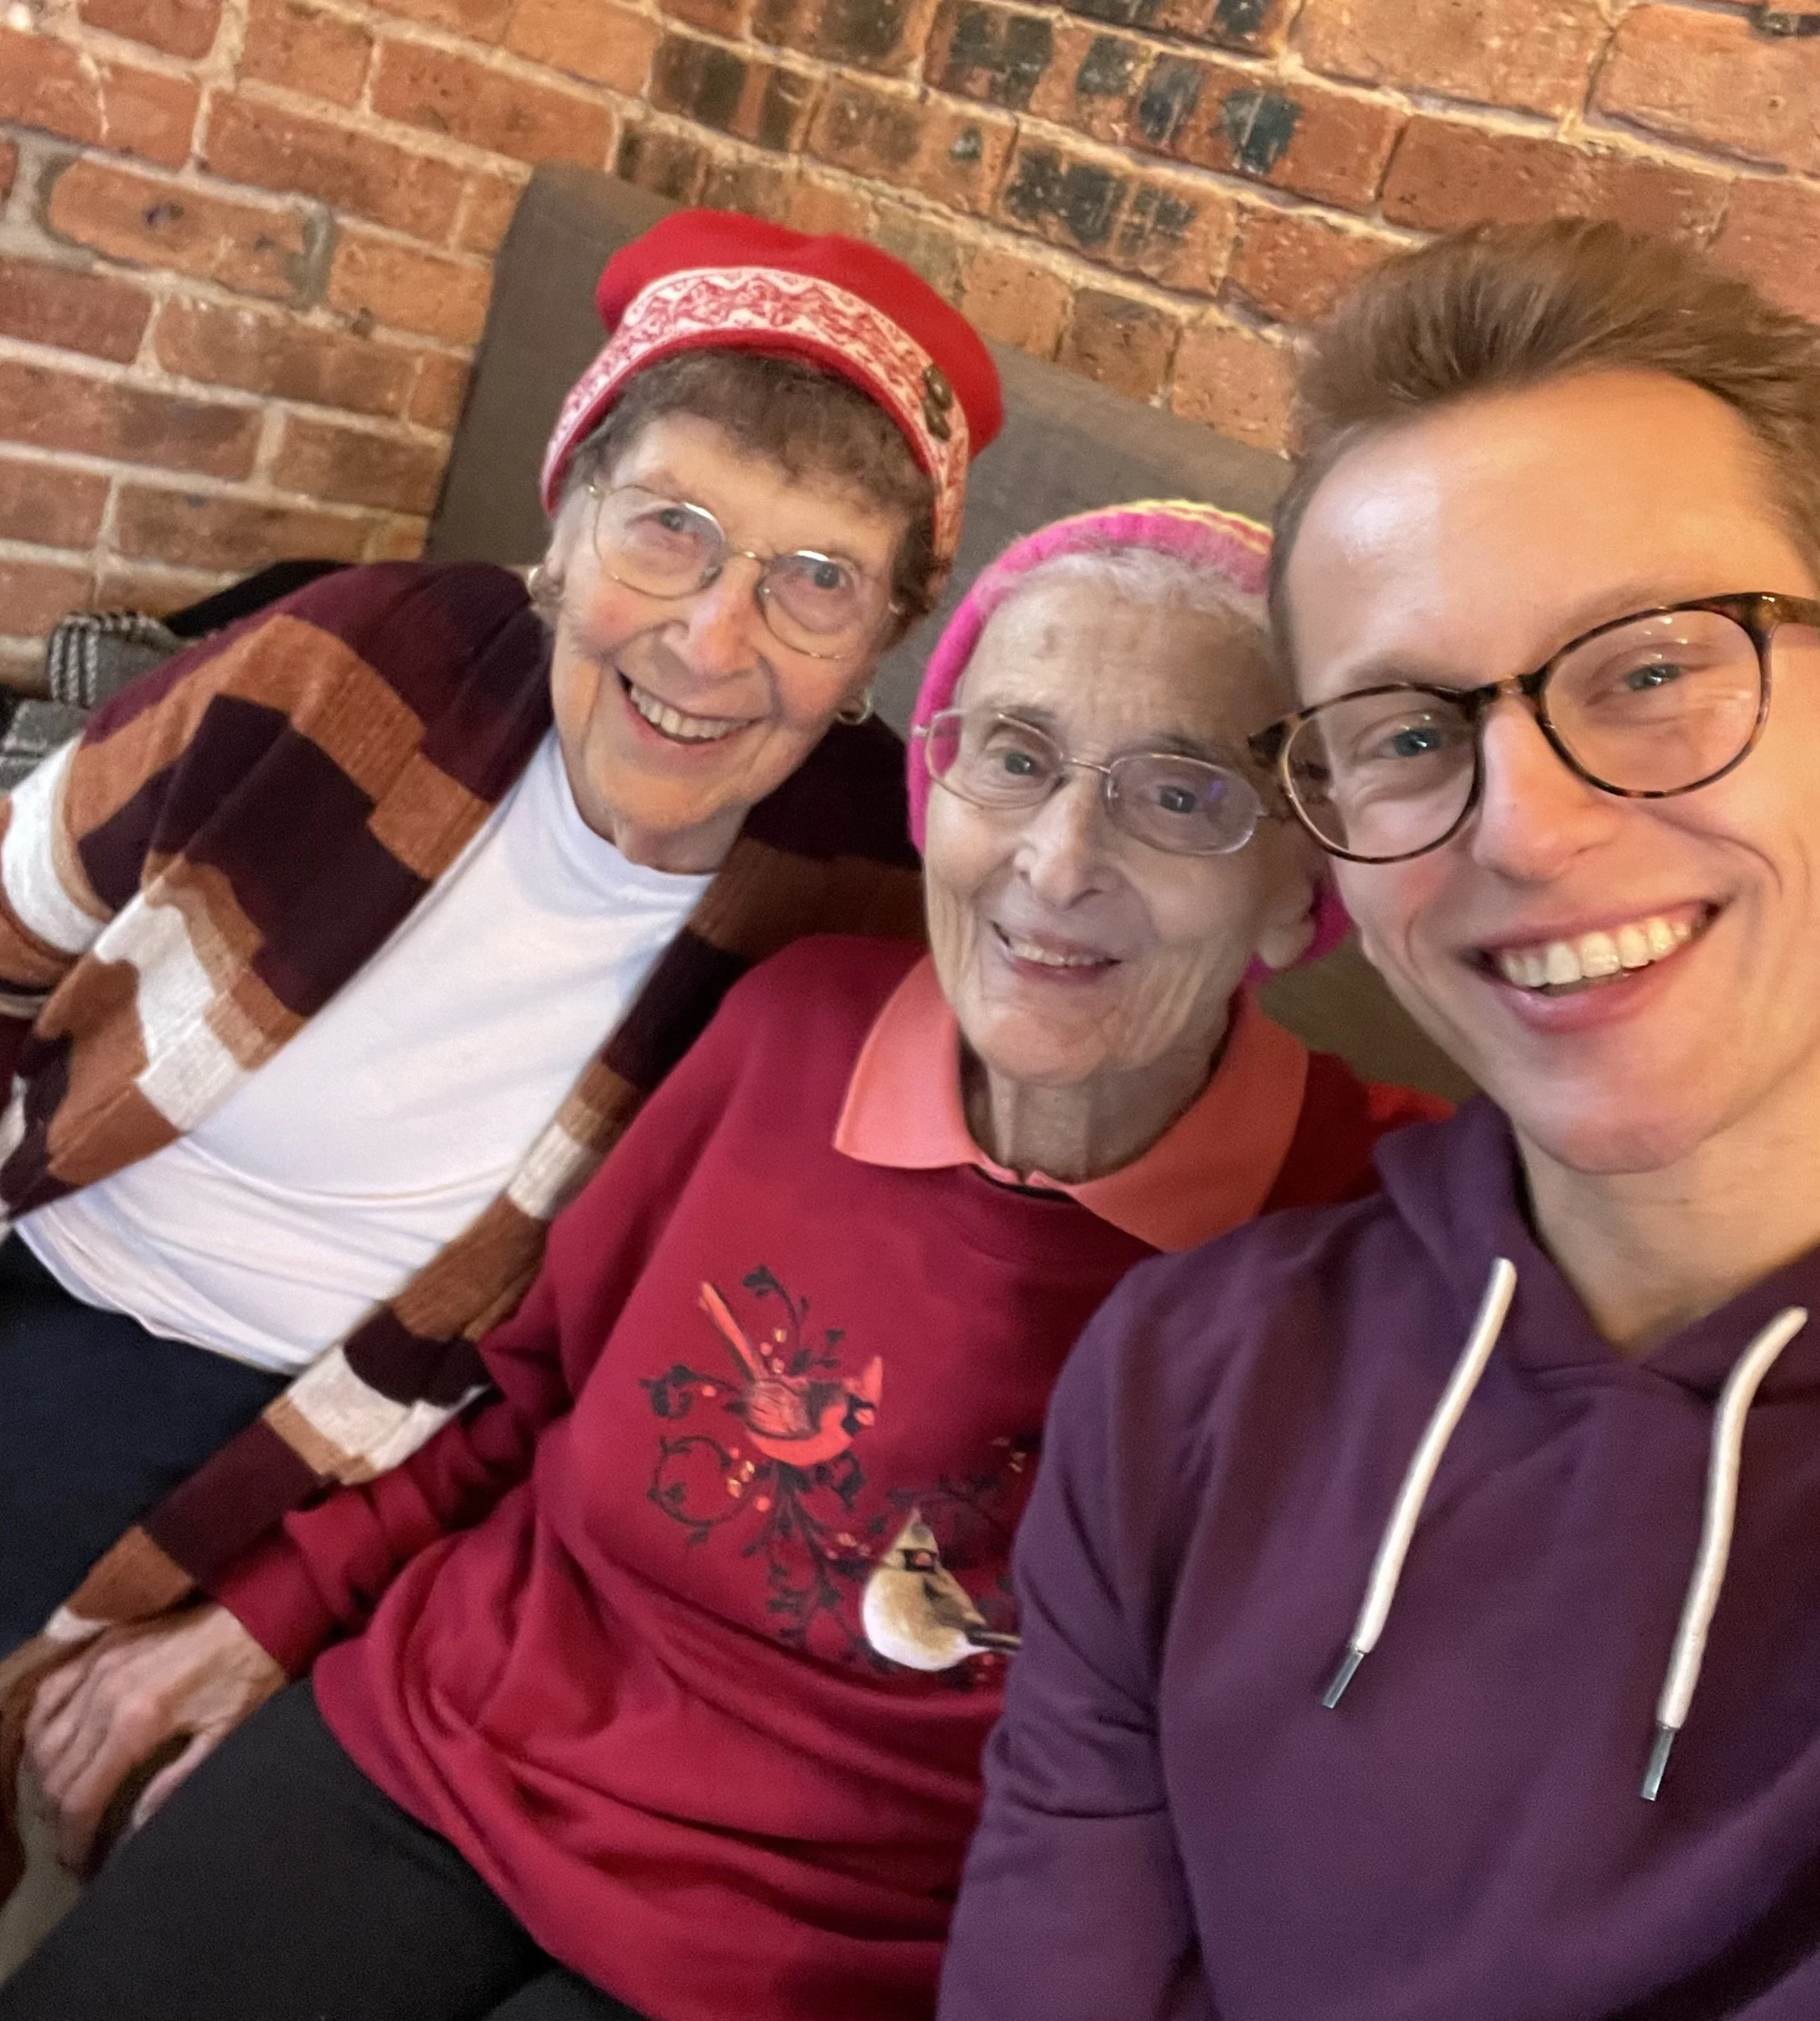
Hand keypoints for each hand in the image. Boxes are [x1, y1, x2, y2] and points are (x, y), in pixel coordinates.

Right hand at [24, 1603, 283, 1872]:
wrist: (260, 1608)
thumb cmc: (250, 1675)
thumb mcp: (224, 1735)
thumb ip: (177, 1783)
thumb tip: (133, 1830)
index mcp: (137, 1722)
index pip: (81, 1798)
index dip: (74, 1840)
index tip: (81, 1867)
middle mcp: (104, 1694)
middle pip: (55, 1773)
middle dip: (57, 1819)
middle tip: (71, 1844)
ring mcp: (97, 1666)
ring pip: (43, 1737)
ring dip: (43, 1779)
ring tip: (59, 1807)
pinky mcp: (99, 1646)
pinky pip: (49, 1692)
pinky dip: (40, 1727)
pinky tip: (48, 1749)